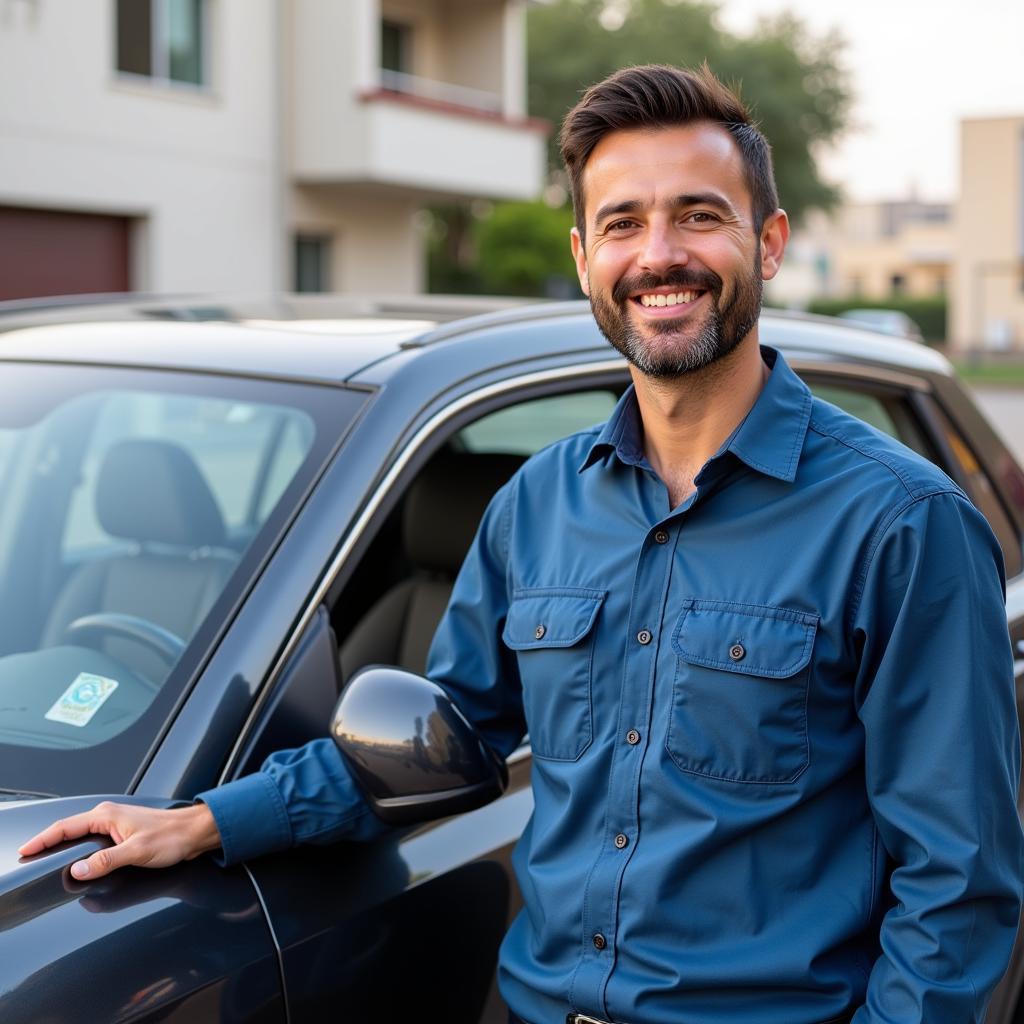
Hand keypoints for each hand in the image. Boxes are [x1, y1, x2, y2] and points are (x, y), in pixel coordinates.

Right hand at [17, 801, 221, 879]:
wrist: (194, 832)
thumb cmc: (171, 837)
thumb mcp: (136, 852)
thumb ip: (106, 861)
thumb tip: (78, 870)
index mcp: (107, 815)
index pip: (65, 827)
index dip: (43, 839)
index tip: (25, 849)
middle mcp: (109, 815)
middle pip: (69, 828)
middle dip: (47, 840)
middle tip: (28, 854)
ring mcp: (115, 822)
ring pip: (80, 833)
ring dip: (63, 843)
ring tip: (45, 854)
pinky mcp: (122, 831)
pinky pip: (92, 838)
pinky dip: (78, 845)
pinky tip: (76, 856)